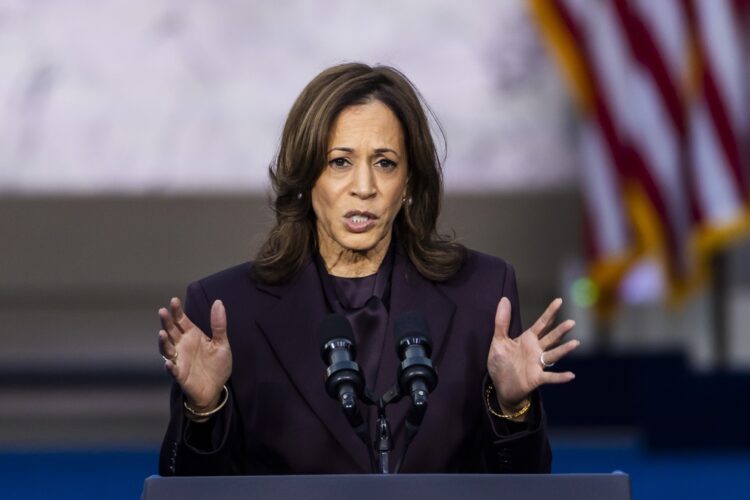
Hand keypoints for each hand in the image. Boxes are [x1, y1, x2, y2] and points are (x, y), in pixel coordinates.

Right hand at [158, 297, 232, 409]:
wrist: (216, 388)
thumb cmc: (217, 365)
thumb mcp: (221, 343)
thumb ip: (218, 325)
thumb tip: (218, 302)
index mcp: (192, 335)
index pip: (181, 320)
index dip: (177, 311)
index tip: (174, 300)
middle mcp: (182, 345)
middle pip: (171, 331)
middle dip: (166, 322)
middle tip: (162, 311)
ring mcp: (180, 360)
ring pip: (167, 349)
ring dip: (164, 342)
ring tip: (162, 333)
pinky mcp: (180, 375)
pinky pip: (173, 370)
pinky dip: (170, 367)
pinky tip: (170, 363)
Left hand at [486, 297, 577, 412]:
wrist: (500, 386)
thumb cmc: (501, 362)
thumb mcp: (498, 340)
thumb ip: (502, 321)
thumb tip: (504, 299)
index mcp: (528, 339)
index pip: (541, 323)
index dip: (550, 312)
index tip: (559, 300)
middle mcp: (536, 350)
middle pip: (550, 338)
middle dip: (560, 330)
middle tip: (571, 323)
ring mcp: (537, 364)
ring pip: (553, 355)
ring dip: (563, 350)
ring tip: (575, 343)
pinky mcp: (536, 378)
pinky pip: (550, 377)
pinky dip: (560, 377)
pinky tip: (571, 375)